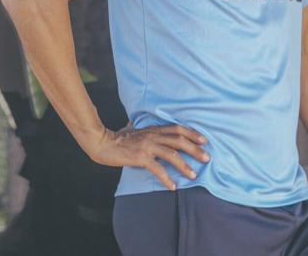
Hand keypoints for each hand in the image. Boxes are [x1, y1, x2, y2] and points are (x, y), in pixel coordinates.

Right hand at [87, 122, 208, 189]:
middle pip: (180, 141)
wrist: (101, 143)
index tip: (204, 141)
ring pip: (172, 155)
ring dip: (185, 166)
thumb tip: (135, 121)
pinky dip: (166, 178)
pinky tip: (173, 186)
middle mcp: (153, 136)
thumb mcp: (131, 128)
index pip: (178, 129)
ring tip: (194, 175)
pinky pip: (157, 169)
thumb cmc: (116, 137)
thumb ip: (138, 125)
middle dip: (195, 150)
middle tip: (207, 158)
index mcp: (154, 129)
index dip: (193, 134)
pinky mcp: (140, 157)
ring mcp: (147, 146)